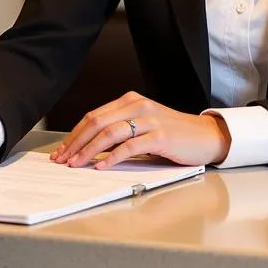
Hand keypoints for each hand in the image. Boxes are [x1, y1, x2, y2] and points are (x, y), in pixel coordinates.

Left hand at [49, 91, 230, 169]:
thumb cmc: (172, 134)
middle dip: (76, 142)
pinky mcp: (160, 136)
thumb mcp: (142, 125)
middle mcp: (137, 106)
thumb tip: (87, 148)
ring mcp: (149, 120)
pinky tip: (101, 166)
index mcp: (129, 101)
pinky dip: (112, 157)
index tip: (62, 150)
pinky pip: (130, 146)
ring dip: (89, 150)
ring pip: (109, 133)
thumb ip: (120, 130)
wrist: (206, 136)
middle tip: (63, 159)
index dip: (75, 134)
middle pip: (97, 122)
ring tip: (76, 164)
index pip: (93, 116)